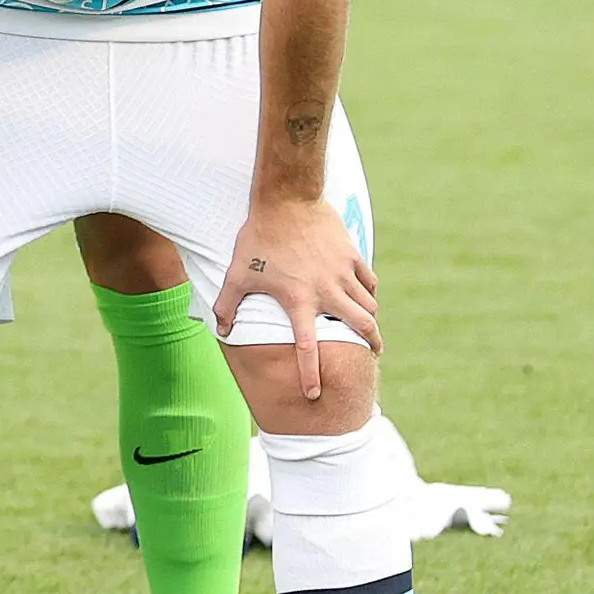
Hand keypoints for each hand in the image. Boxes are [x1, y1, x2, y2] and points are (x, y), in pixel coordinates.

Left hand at [228, 192, 379, 400]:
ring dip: (370, 319)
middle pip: (361, 327)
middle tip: (373, 354)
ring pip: (369, 305)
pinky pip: (370, 282)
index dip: (310, 373)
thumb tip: (220, 330)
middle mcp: (327, 291)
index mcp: (298, 300)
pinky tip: (365, 296)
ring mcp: (343, 273)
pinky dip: (370, 292)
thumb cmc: (258, 238)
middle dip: (371, 344)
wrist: (286, 199)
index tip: (315, 394)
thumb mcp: (237, 273)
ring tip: (368, 327)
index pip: (307, 347)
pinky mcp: (353, 256)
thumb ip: (227, 304)